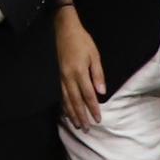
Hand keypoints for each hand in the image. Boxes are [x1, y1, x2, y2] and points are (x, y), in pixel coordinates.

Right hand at [53, 3, 106, 124]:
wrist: (64, 30)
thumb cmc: (82, 41)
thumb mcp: (94, 55)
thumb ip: (97, 74)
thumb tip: (101, 92)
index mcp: (79, 72)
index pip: (88, 95)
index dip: (93, 108)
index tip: (98, 119)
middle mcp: (68, 77)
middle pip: (76, 101)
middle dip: (81, 116)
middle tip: (86, 129)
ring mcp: (61, 77)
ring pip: (67, 100)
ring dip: (72, 114)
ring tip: (77, 125)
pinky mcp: (58, 76)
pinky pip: (61, 94)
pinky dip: (64, 105)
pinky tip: (67, 112)